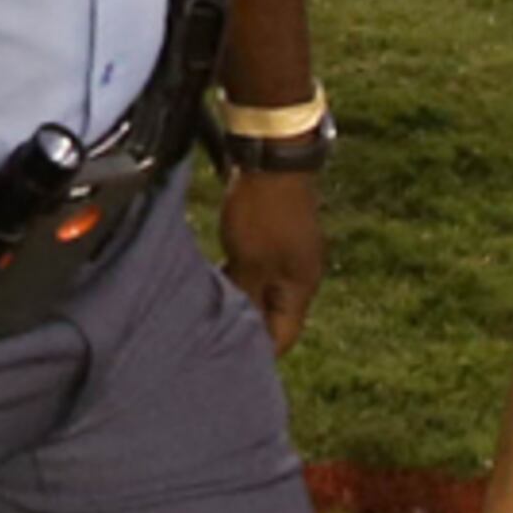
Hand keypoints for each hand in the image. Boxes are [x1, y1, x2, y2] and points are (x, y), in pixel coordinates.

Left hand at [218, 167, 326, 355]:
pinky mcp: (279, 234)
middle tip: (212, 328)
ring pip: (266, 288)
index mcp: (301, 288)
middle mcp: (302, 274)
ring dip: (242, 295)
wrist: (274, 158)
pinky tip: (219, 269)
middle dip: (247, 322)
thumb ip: (247, 298)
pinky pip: (261, 266)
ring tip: (211, 300)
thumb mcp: (249, 262)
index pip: (283, 336)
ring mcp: (292, 252)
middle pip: (275, 314)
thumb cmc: (263, 212)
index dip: (258, 350)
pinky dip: (242, 273)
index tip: (226, 354)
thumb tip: (241, 330)